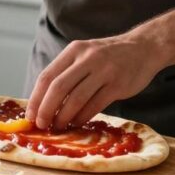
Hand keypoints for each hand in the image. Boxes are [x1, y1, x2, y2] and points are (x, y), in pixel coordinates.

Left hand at [25, 33, 167, 130]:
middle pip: (58, 88)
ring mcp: (104, 71)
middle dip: (46, 110)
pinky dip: (82, 117)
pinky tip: (77, 122)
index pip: (47, 76)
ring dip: (64, 116)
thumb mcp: (85, 55)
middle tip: (42, 125)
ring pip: (76, 98)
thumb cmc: (109, 56)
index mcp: (74, 51)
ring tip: (59, 126)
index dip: (36, 98)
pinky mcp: (118, 84)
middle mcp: (87, 58)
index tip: (30, 115)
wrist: (144, 48)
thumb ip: (67, 72)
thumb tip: (43, 102)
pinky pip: (95, 105)